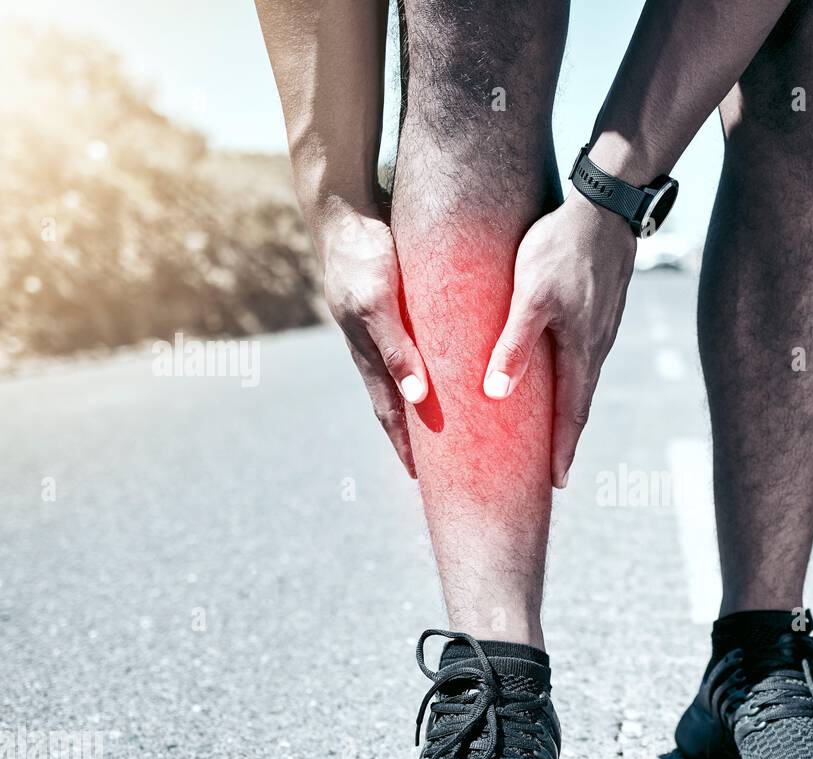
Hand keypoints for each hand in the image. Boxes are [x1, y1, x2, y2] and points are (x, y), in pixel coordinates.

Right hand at [317, 208, 427, 477]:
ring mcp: (388, 331)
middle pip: (401, 404)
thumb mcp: (377, 305)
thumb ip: (397, 349)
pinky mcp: (401, 310)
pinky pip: (420, 350)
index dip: (406, 447)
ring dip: (429, 407)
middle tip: (443, 468)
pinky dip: (434, 371)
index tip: (422, 479)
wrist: (347, 214)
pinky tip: (453, 375)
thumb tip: (417, 398)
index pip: (391, 415)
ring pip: (411, 379)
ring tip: (454, 432)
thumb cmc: (362, 258)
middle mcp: (379, 349)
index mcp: (371, 357)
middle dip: (419, 437)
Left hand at [484, 195, 636, 487]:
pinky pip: (583, 357)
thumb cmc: (562, 248)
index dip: (562, 450)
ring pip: (581, 380)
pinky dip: (571, 380)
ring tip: (551, 431)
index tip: (555, 482)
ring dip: (568, 410)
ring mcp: (601, 329)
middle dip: (565, 439)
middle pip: (579, 404)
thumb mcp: (531, 295)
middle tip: (552, 470)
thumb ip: (514, 344)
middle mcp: (596, 348)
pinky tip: (559, 376)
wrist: (605, 208)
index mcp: (581, 352)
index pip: (572, 415)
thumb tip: (496, 394)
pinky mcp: (598, 310)